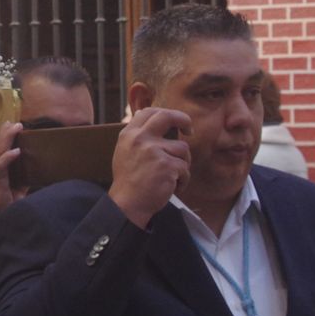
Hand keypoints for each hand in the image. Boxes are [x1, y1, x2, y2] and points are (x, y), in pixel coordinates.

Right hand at [0, 121, 25, 213]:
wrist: (7, 220)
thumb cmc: (11, 204)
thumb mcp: (20, 186)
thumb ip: (24, 176)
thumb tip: (34, 164)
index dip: (4, 136)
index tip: (12, 125)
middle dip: (5, 133)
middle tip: (14, 122)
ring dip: (7, 138)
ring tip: (16, 128)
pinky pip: (0, 166)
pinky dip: (8, 157)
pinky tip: (16, 151)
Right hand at [106, 107, 190, 228]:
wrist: (127, 203)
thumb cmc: (128, 180)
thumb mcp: (124, 151)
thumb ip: (136, 135)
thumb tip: (146, 114)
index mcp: (129, 134)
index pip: (149, 112)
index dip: (165, 114)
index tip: (175, 122)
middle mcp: (140, 138)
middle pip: (167, 117)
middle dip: (184, 120)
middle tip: (189, 130)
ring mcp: (154, 151)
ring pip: (183, 149)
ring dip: (182, 164)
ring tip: (172, 177)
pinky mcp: (167, 166)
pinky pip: (185, 169)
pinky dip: (182, 181)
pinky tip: (172, 187)